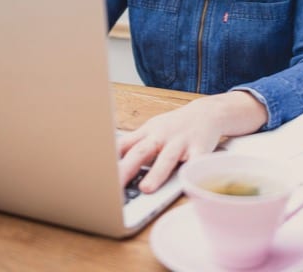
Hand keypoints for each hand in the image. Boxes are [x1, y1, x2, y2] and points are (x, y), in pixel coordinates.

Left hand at [117, 90, 267, 192]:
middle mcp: (162, 136)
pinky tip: (187, 181)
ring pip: (167, 158)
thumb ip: (132, 145)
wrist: (207, 113)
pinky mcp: (200, 149)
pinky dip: (192, 171)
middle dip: (126, 169)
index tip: (96, 173)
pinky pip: (196, 161)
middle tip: (113, 186)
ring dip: (156, 173)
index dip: (109, 159)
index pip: (124, 145)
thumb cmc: (174, 126)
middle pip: (141, 151)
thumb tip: (107, 162)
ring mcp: (181, 142)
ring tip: (146, 189)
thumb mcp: (150, 130)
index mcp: (147, 133)